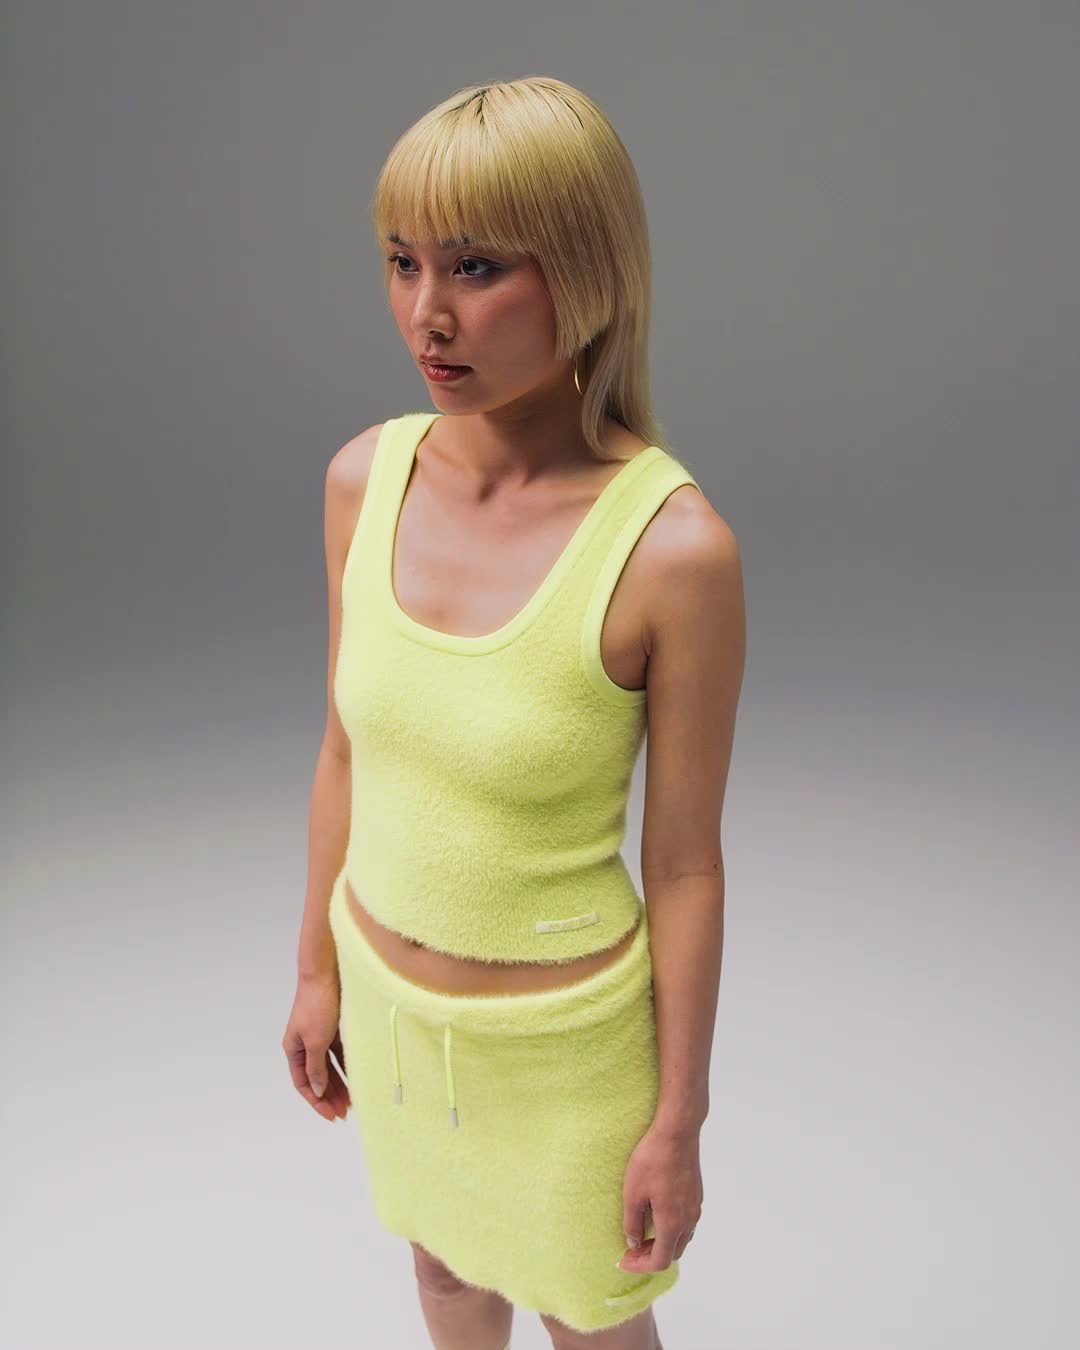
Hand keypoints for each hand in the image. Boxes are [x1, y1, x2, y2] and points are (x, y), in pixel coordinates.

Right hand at [282, 971, 349, 1121]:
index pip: (303, 1083)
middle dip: (329, 1095)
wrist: (325, 972)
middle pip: (317, 1077)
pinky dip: (346, 1066)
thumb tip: (317, 1089)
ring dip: (339, 1084)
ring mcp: (318, 1035)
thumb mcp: (315, 1041)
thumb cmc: (316, 1004)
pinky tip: (356, 1077)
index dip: (316, 1101)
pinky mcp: (332, 1027)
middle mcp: (304, 1044)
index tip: (331, 1115)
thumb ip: (316, 1068)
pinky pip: (339, 1053)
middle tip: (345, 1112)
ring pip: (329, 1067)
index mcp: (293, 1048)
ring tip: (352, 1100)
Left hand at [616, 1121, 702, 1271]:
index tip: (623, 1260)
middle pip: (673, 1253)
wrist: (677, 1132)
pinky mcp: (697, 1194)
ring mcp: (695, 1206)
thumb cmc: (652, 1161)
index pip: (660, 1261)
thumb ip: (632, 1223)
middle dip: (651, 1256)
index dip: (640, 1266)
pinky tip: (657, 1214)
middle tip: (631, 1248)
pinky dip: (672, 1229)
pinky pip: (687, 1222)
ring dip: (663, 1243)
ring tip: (643, 1233)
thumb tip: (634, 1242)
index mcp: (672, 1223)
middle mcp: (689, 1220)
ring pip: (682, 1238)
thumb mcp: (633, 1193)